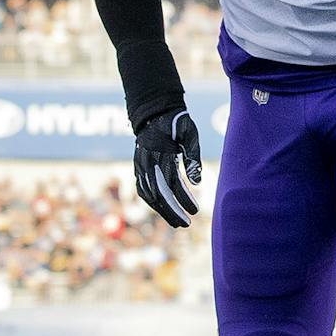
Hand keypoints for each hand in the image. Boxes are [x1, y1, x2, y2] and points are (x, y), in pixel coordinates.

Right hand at [134, 108, 201, 228]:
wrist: (153, 111)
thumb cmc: (176, 122)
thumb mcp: (190, 135)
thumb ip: (193, 158)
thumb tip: (197, 183)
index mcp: (162, 156)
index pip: (173, 185)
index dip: (183, 200)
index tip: (195, 212)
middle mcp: (148, 163)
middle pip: (159, 194)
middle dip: (172, 212)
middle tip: (185, 225)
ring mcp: (140, 166)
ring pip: (148, 194)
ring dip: (162, 210)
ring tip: (176, 221)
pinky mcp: (138, 166)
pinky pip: (142, 189)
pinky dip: (152, 201)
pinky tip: (162, 207)